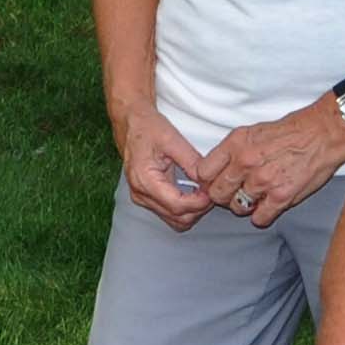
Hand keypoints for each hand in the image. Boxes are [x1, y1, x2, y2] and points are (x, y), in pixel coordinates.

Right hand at [111, 100, 212, 229]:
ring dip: (193, 211)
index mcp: (144, 179)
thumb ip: (191, 161)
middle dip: (199, 209)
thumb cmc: (148, 128)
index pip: (177, 205)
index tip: (212, 192)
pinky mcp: (147, 198)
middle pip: (177, 218)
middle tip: (212, 191)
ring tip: (204, 192)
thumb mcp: (172, 139)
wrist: (131, 124)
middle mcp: (140, 194)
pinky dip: (185, 209)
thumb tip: (207, 180)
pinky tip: (194, 194)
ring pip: (175, 221)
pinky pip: (170, 213)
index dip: (199, 203)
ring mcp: (142, 198)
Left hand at [199, 99, 344, 227]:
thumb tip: (214, 170)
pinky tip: (267, 206)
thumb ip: (231, 151)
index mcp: (236, 144)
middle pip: (217, 194)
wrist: (322, 134)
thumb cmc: (290, 132)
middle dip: (223, 196)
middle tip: (234, 192)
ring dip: (243, 206)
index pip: (203, 172)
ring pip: (236, 208)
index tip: (213, 183)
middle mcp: (246, 162)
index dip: (207, 181)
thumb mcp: (252, 131)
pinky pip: (259, 218)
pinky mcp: (281, 196)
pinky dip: (261, 216)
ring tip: (254, 197)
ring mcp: (263, 181)